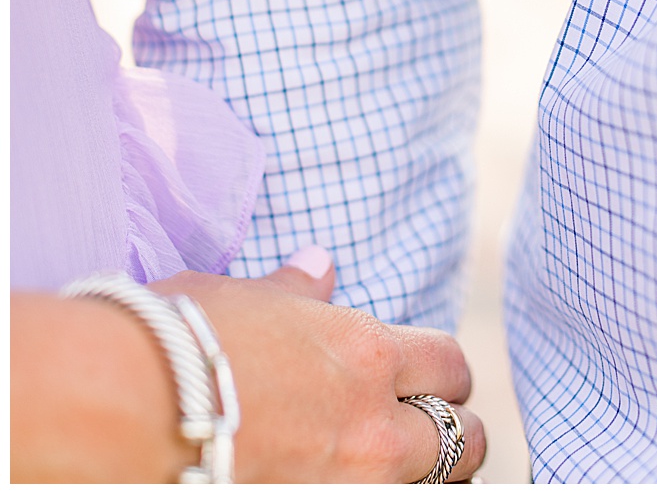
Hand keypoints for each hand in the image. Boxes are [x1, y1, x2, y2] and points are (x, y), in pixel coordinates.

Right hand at [161, 254, 485, 481]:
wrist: (112, 412)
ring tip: (396, 473)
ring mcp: (350, 486)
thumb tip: (319, 265)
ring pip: (439, 487)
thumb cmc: (168, 346)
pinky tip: (352, 488)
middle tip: (423, 440)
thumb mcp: (238, 301)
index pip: (451, 366)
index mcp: (367, 357)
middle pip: (465, 440)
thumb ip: (295, 293)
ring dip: (425, 478)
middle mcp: (374, 427)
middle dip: (451, 437)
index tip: (427, 385)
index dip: (444, 377)